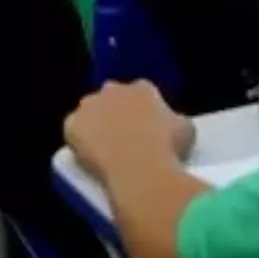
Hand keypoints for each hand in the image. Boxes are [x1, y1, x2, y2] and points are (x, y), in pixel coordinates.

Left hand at [65, 81, 196, 183]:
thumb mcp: (186, 129)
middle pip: (112, 98)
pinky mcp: (72, 124)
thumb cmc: (168, 149)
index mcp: (143, 88)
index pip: (140, 93)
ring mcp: (90, 105)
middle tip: (124, 137)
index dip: (142, 110)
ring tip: (105, 149)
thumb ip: (175, 120)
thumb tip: (171, 125)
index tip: (145, 128)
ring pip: (90, 112)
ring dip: (96, 125)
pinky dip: (78, 141)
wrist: (141, 170)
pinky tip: (89, 156)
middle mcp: (113, 89)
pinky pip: (74, 130)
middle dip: (116, 112)